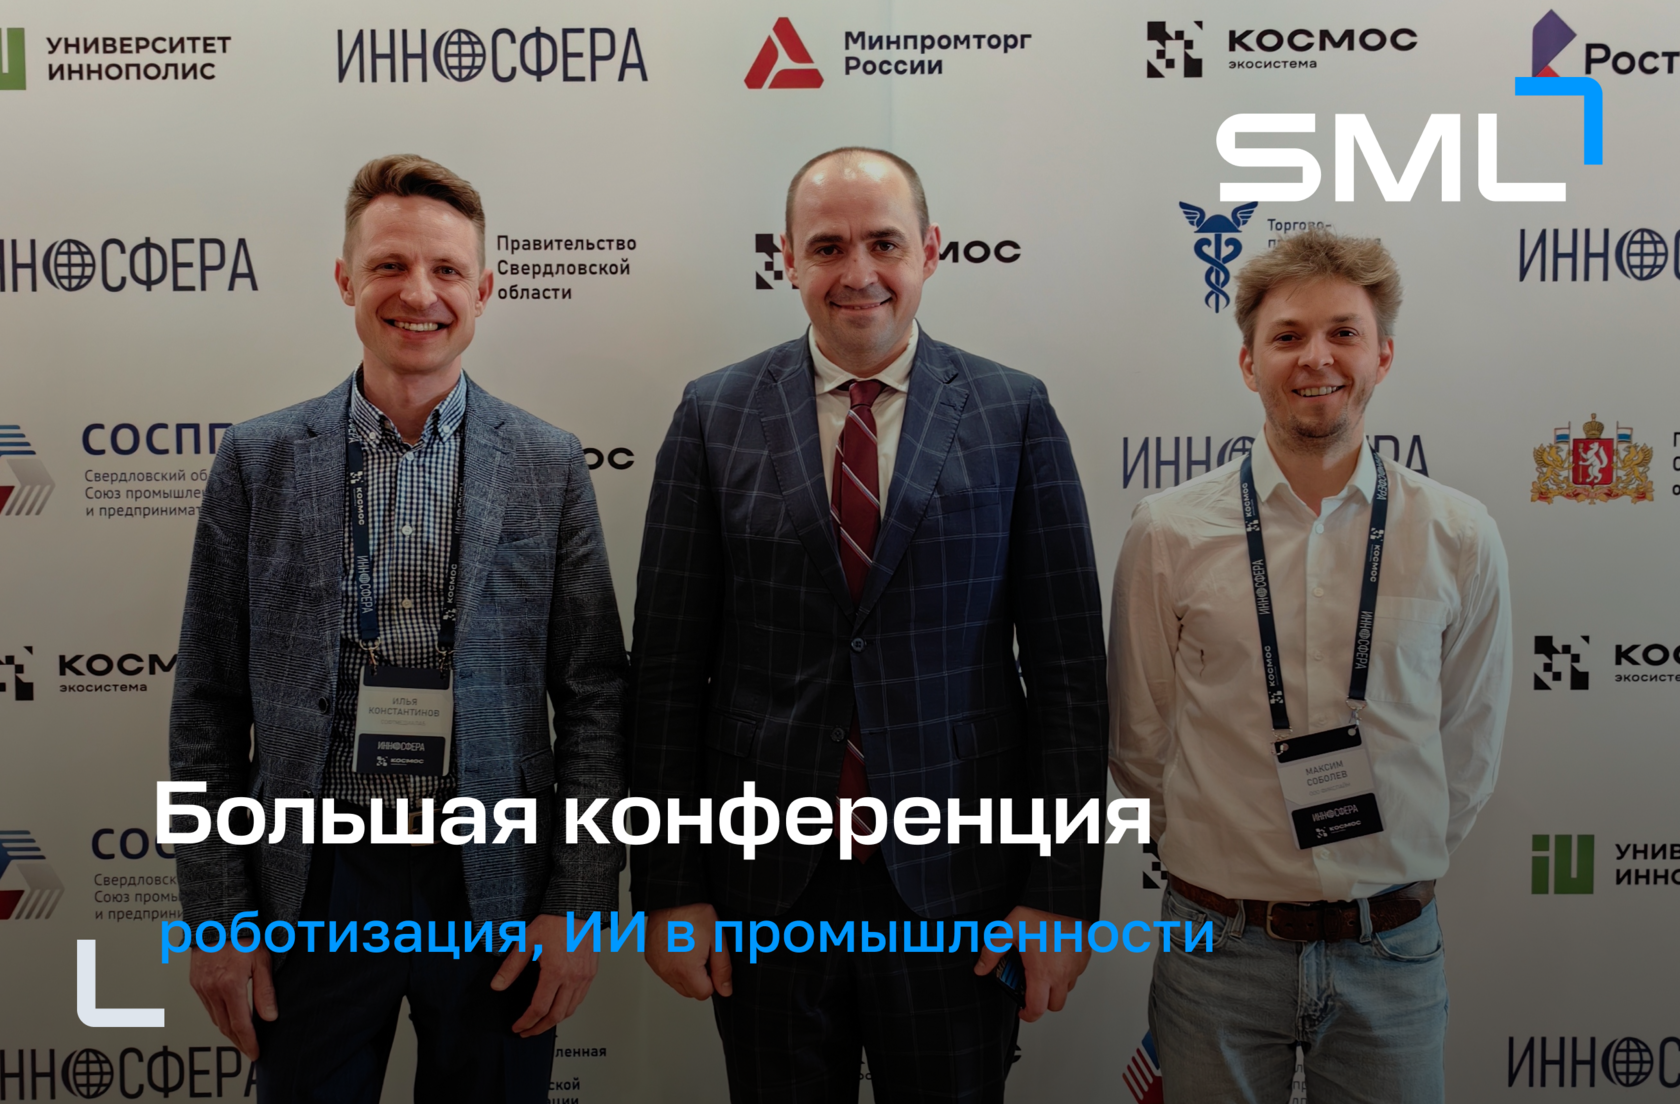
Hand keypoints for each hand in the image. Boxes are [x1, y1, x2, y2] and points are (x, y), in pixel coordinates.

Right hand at [189, 944, 276, 1058]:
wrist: (218, 918)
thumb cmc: (243, 934)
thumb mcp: (262, 961)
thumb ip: (265, 991)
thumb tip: (270, 1017)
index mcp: (229, 985)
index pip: (240, 1024)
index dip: (249, 1042)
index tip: (256, 1053)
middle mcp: (212, 989)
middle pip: (225, 1026)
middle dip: (239, 1041)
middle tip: (250, 1050)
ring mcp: (201, 987)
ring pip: (215, 1019)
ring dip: (228, 1031)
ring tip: (243, 1038)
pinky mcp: (196, 983)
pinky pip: (208, 1007)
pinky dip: (219, 1017)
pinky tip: (228, 1018)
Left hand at [494, 913, 597, 1036]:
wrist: (577, 908)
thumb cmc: (555, 921)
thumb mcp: (527, 941)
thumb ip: (511, 967)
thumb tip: (498, 985)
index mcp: (556, 972)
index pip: (539, 1008)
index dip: (526, 1022)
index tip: (518, 1027)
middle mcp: (573, 977)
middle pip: (556, 1016)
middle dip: (540, 1028)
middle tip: (528, 1031)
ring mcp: (584, 976)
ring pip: (571, 1009)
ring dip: (555, 1021)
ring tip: (542, 1023)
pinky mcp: (591, 972)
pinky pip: (581, 998)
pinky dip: (569, 1008)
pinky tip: (560, 1007)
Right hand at [644, 903, 731, 999]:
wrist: (673, 899)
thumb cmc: (693, 914)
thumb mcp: (717, 941)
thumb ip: (722, 970)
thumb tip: (725, 990)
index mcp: (686, 971)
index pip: (703, 994)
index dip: (712, 980)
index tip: (711, 963)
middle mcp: (668, 972)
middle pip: (689, 991)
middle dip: (699, 979)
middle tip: (701, 954)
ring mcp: (657, 966)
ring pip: (676, 983)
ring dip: (685, 973)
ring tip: (690, 948)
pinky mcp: (651, 959)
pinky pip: (665, 972)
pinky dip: (673, 966)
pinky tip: (679, 947)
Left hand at [973, 905, 1092, 1022]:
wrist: (1065, 899)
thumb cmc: (1042, 913)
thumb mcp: (1009, 929)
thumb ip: (992, 950)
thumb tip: (981, 968)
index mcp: (1042, 973)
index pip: (1037, 1009)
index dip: (1027, 1015)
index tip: (1021, 1010)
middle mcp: (1062, 975)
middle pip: (1054, 1006)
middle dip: (1042, 1003)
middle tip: (1031, 989)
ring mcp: (1075, 968)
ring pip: (1066, 990)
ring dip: (1055, 987)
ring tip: (1042, 970)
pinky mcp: (1084, 958)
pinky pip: (1075, 974)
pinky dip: (1065, 973)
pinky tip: (1054, 957)